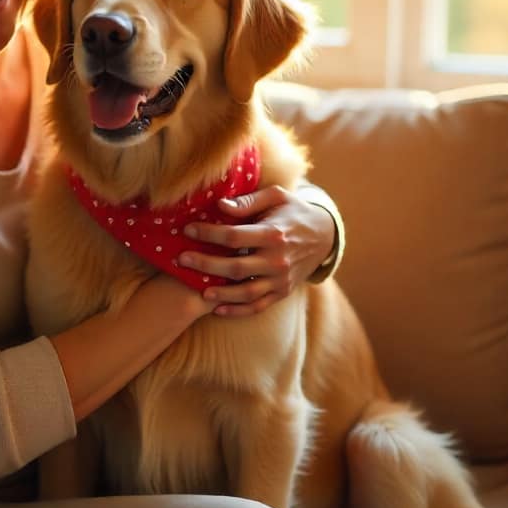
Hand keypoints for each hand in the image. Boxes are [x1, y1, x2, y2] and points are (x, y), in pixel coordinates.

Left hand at [177, 186, 336, 317]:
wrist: (325, 236)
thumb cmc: (293, 212)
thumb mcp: (276, 197)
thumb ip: (248, 201)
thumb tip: (220, 206)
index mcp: (274, 233)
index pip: (234, 236)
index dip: (208, 233)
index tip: (188, 230)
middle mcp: (277, 259)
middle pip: (235, 266)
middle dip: (205, 264)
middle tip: (182, 259)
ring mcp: (280, 279)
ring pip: (246, 292)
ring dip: (220, 293)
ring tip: (199, 289)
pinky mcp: (282, 292)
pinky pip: (258, 306)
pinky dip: (237, 311)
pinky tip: (218, 310)